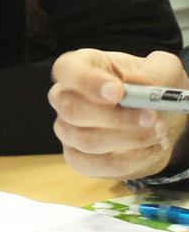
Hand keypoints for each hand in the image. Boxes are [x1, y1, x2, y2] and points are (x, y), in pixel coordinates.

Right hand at [49, 49, 186, 180]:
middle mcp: (66, 97)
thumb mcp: (165, 70)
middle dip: (115, 118)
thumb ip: (153, 72)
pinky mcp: (78, 157)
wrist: (161, 119)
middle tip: (150, 117)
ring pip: (85, 141)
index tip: (118, 93)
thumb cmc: (155, 87)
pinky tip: (151, 149)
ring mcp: (68, 129)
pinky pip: (93, 166)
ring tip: (159, 132)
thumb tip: (133, 84)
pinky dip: (129, 162)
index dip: (88, 82)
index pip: (67, 70)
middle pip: (71, 110)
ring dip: (129, 140)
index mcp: (82, 66)